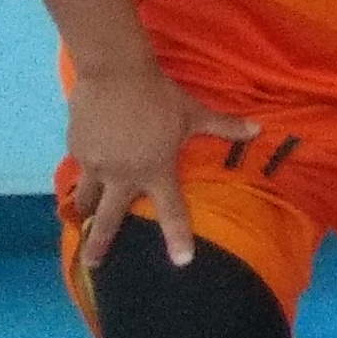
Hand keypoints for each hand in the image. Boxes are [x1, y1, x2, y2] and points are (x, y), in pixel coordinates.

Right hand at [60, 57, 258, 272]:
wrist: (114, 73)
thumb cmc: (160, 95)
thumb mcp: (194, 113)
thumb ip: (225, 127)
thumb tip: (259, 129)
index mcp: (156, 170)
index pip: (172, 211)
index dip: (178, 237)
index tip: (182, 261)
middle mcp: (123, 174)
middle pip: (110, 218)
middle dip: (100, 244)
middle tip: (95, 265)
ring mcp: (96, 164)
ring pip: (87, 198)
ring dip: (85, 212)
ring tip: (81, 222)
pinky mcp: (77, 150)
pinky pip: (80, 170)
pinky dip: (82, 177)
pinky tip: (81, 180)